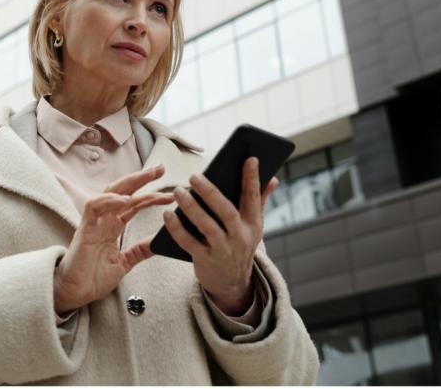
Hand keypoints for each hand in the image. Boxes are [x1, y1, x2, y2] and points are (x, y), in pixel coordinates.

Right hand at [53, 164, 174, 313]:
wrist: (75, 293)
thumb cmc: (93, 277)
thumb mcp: (125, 262)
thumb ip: (139, 250)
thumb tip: (157, 242)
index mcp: (113, 226)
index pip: (134, 203)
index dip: (151, 196)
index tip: (170, 194)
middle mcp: (104, 220)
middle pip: (124, 190)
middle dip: (142, 178)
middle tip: (161, 169)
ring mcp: (94, 222)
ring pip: (111, 192)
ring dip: (130, 183)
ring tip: (149, 177)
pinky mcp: (85, 228)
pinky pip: (95, 206)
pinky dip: (110, 200)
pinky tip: (125, 199)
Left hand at [162, 157, 278, 314]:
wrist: (232, 283)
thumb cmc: (239, 244)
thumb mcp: (253, 226)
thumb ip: (259, 201)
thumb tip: (273, 177)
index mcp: (253, 224)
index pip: (253, 198)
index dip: (252, 178)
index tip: (250, 158)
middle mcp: (240, 237)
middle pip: (227, 212)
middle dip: (211, 193)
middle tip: (194, 175)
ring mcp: (223, 250)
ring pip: (207, 227)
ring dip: (191, 208)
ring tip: (178, 191)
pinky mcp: (205, 261)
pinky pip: (189, 243)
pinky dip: (177, 229)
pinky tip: (167, 214)